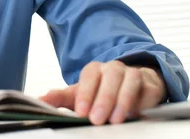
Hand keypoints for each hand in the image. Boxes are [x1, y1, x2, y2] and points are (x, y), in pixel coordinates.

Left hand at [39, 60, 166, 124]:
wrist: (131, 86)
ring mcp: (132, 75)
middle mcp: (113, 69)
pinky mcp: (150, 85)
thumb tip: (40, 99)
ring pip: (129, 81)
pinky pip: (148, 90)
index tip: (80, 112)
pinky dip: (143, 102)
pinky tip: (137, 114)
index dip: (85, 94)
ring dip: (122, 101)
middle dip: (102, 99)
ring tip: (116, 120)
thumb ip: (60, 98)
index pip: (89, 77)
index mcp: (94, 70)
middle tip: (97, 119)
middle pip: (109, 78)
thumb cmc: (100, 92)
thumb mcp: (79, 95)